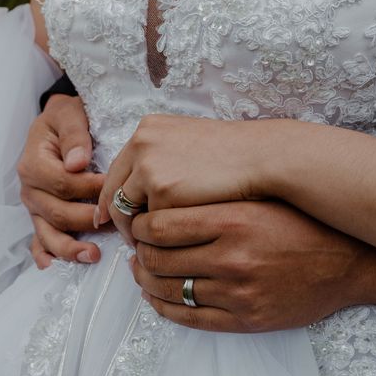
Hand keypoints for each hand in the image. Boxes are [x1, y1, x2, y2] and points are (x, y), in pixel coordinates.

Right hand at [18, 94, 106, 267]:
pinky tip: (53, 267)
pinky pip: (39, 241)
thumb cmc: (67, 119)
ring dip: (69, 248)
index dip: (90, 188)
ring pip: (48, 233)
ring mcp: (34, 207)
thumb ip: (74, 135)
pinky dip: (45, 255)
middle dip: (87, 220)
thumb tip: (77, 163)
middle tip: (116, 223)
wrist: (59, 124)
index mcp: (34, 163)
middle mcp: (30, 189)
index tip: (114, 187)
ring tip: (93, 255)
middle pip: (58, 212)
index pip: (63, 183)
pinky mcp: (40, 218)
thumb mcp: (69, 114)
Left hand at [96, 114, 269, 242]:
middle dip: (117, 217)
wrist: (262, 157)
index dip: (115, 196)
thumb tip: (143, 187)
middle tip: (128, 239)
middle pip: (114, 189)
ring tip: (149, 246)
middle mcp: (142, 141)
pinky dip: (153, 236)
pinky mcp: (161, 188)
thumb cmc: (235, 156)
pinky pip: (147, 221)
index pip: (118, 169)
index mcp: (148, 129)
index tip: (113, 216)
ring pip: (125, 208)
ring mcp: (149, 164)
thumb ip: (163, 159)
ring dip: (134, 230)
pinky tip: (166, 246)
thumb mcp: (190, 145)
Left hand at [130, 202, 375, 331]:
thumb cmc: (302, 224)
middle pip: (157, 259)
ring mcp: (238, 294)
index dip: (140, 227)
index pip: (160, 226)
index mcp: (234, 220)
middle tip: (137, 248)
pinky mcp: (245, 320)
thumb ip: (212, 203)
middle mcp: (233, 258)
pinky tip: (156, 297)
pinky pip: (188, 318)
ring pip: (167, 291)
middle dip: (139, 253)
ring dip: (145, 281)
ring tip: (143, 271)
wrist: (350, 263)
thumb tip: (158, 206)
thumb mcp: (258, 201)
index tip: (139, 224)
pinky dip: (163, 308)